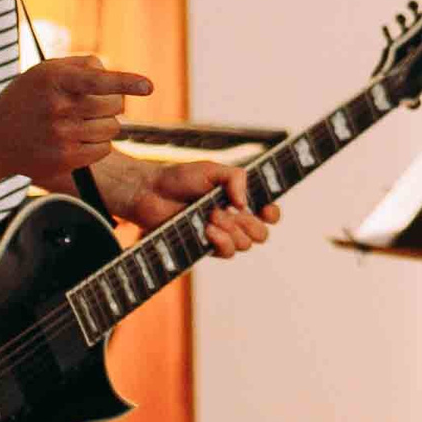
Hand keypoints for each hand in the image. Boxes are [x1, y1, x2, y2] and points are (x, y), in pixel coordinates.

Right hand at [0, 55, 152, 182]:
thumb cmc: (26, 99)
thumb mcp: (44, 72)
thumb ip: (80, 66)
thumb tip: (112, 74)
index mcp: (54, 80)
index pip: (97, 80)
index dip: (126, 82)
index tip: (148, 86)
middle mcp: (58, 108)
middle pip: (114, 105)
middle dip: (112, 104)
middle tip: (92, 105)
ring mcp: (61, 136)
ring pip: (112, 128)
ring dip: (105, 124)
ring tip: (81, 123)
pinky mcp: (65, 159)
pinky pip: (104, 149)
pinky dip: (99, 144)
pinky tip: (78, 139)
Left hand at [130, 161, 279, 257]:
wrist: (150, 193)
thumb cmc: (179, 178)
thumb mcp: (211, 169)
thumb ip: (235, 178)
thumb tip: (245, 203)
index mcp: (239, 199)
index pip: (268, 213)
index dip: (272, 214)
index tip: (264, 208)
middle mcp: (233, 219)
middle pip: (261, 234)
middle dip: (250, 223)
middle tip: (228, 209)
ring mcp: (221, 235)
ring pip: (245, 244)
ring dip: (231, 229)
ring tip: (210, 215)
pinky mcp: (206, 247)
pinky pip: (226, 252)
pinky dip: (221, 241)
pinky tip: (207, 229)